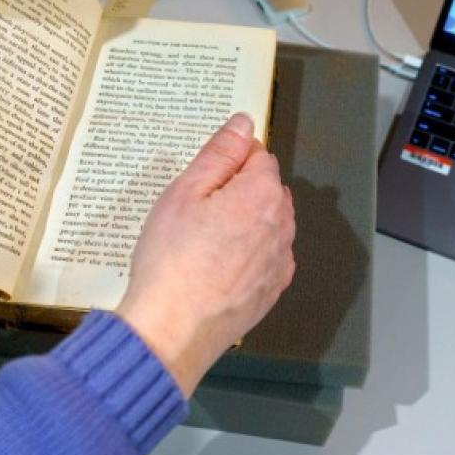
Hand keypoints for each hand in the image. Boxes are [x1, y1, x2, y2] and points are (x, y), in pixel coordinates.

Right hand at [116, 113, 295, 396]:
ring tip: (203, 242)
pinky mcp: (272, 290)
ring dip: (245, 223)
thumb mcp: (185, 192)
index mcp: (263, 194)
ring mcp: (280, 261)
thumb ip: (220, 154)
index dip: (228, 162)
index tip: (202, 179)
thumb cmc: (172, 259)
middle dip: (238, 191)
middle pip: (267, 189)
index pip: (258, 156)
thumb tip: (243, 123)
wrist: (172, 330)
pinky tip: (218, 266)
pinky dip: (249, 254)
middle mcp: (282, 226)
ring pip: (269, 224)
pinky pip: (267, 257)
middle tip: (196, 212)